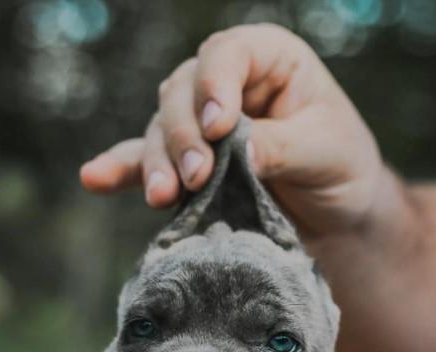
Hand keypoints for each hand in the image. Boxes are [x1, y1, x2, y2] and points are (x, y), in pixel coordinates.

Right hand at [79, 23, 384, 238]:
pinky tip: (95, 178)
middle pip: (182, 93)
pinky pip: (145, 162)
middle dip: (184, 135)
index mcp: (266, 59)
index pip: (228, 54)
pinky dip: (120, 170)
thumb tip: (235, 153)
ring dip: (157, 162)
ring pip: (161, 129)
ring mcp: (199, 125)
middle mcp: (224, 85)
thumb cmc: (340, 167)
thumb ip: (279, 147)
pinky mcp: (185, 166)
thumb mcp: (323, 151)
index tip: (221, 127)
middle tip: (196, 176)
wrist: (336, 214)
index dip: (216, 85)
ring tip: (164, 197)